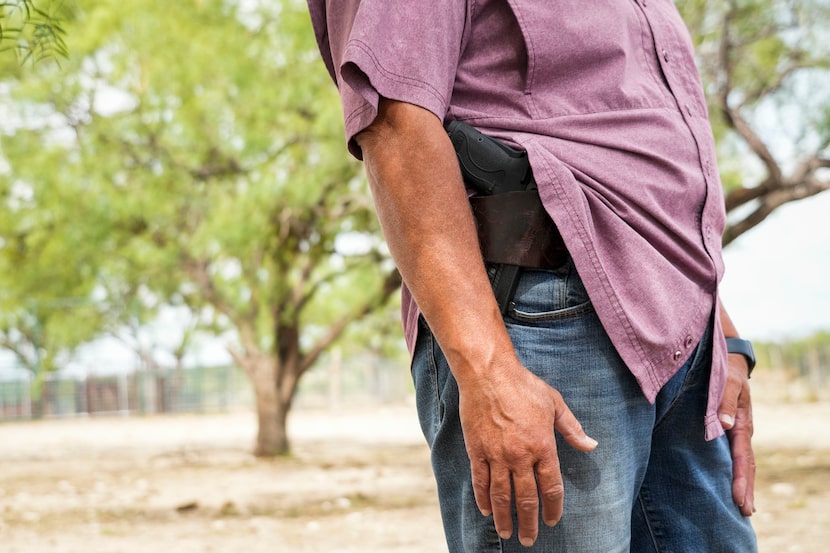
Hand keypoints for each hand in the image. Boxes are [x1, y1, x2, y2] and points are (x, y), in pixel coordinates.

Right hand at [458, 360, 597, 546]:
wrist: (488, 374)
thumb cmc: (523, 385)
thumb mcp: (554, 403)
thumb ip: (572, 428)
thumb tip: (591, 445)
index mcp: (542, 446)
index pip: (550, 486)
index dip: (553, 507)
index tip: (553, 520)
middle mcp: (519, 456)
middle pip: (525, 498)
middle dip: (529, 522)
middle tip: (529, 539)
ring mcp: (496, 454)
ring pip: (501, 495)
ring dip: (505, 517)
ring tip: (507, 533)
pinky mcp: (476, 450)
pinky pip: (480, 480)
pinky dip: (483, 498)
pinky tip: (487, 510)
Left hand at [718, 354, 755, 515]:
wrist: (731, 361)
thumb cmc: (726, 371)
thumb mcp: (727, 382)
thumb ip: (725, 402)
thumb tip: (724, 425)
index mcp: (742, 423)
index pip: (742, 456)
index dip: (741, 478)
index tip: (739, 497)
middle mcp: (742, 430)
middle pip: (747, 465)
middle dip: (746, 488)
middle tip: (746, 511)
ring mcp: (738, 431)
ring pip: (743, 461)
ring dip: (743, 482)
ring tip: (744, 506)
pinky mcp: (731, 428)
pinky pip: (735, 453)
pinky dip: (737, 470)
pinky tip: (734, 482)